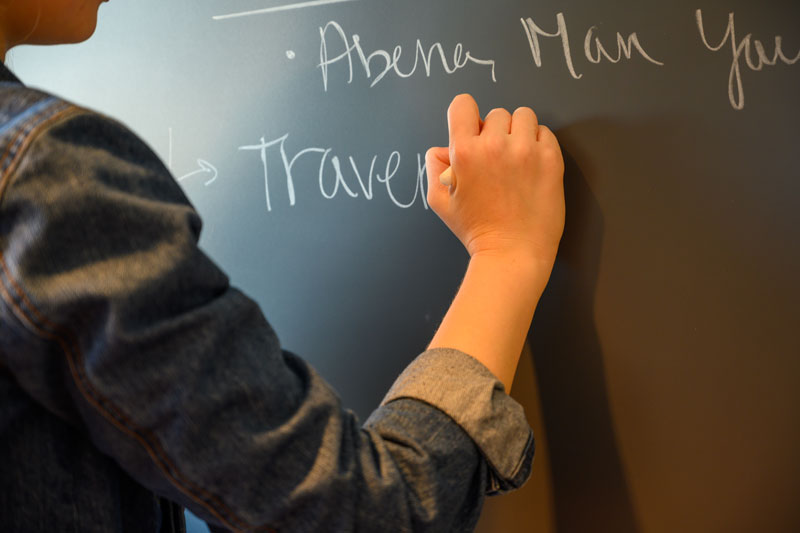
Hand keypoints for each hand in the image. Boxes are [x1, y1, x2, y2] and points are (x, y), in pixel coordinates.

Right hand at [426, 94, 564, 268]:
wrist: (513, 253)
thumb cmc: (477, 230)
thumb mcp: (440, 201)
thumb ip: (434, 167)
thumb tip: (444, 148)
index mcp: (464, 152)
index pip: (462, 105)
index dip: (466, 116)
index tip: (473, 131)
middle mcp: (495, 146)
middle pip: (495, 114)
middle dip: (495, 132)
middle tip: (497, 160)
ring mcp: (525, 151)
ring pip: (523, 116)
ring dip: (519, 132)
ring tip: (517, 158)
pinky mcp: (550, 159)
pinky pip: (545, 132)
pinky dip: (539, 143)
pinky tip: (532, 165)